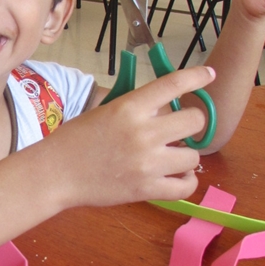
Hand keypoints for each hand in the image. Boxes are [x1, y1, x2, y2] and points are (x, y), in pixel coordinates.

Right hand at [61, 65, 214, 206]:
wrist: (55, 173)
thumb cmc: (76, 140)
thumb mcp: (105, 111)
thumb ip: (136, 108)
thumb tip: (167, 105)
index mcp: (130, 107)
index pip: (174, 84)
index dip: (198, 77)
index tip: (209, 75)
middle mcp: (143, 133)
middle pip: (195, 121)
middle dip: (193, 122)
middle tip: (181, 128)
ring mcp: (147, 164)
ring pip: (194, 156)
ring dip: (187, 154)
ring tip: (174, 155)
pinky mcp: (146, 190)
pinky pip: (186, 186)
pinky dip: (187, 181)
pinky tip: (178, 176)